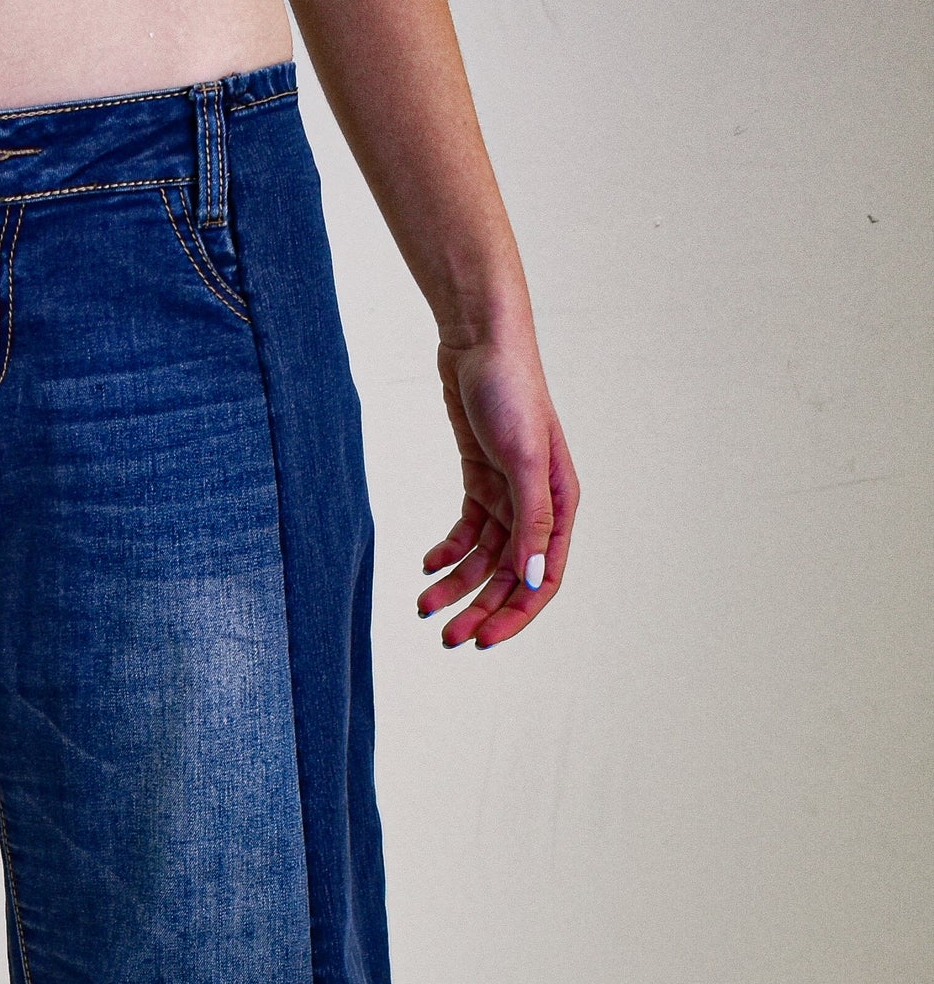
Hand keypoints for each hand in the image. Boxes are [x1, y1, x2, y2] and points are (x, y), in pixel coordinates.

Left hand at [419, 333, 578, 649]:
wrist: (481, 343)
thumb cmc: (512, 392)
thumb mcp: (523, 460)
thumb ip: (530, 522)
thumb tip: (534, 579)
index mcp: (559, 505)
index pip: (544, 578)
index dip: (516, 614)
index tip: (482, 640)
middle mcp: (537, 506)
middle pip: (509, 575)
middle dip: (478, 608)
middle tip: (444, 638)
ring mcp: (507, 494)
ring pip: (482, 558)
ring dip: (455, 584)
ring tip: (423, 606)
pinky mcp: (480, 480)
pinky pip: (466, 531)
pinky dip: (447, 552)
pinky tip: (426, 565)